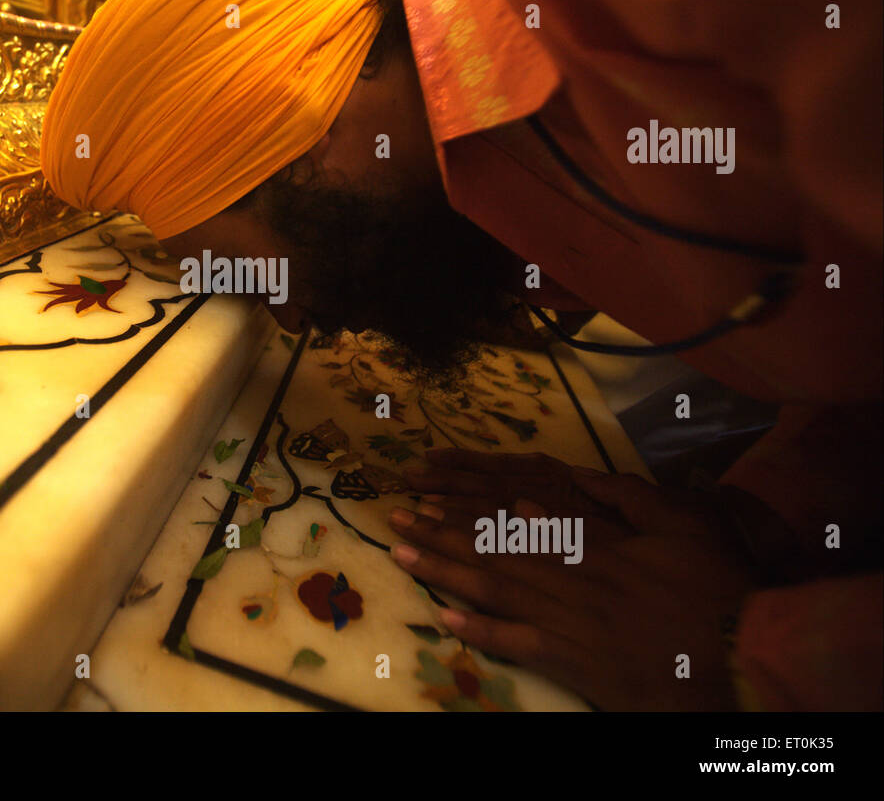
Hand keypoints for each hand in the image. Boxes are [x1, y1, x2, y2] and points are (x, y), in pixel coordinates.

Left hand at [389, 449, 757, 709]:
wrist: (742, 660)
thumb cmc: (717, 590)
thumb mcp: (683, 524)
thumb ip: (629, 497)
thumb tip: (577, 477)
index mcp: (595, 542)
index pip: (517, 517)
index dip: (469, 506)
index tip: (430, 494)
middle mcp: (572, 576)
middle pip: (492, 550)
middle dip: (439, 534)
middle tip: (396, 520)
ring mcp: (570, 620)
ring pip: (494, 590)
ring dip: (444, 572)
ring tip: (402, 556)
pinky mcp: (575, 662)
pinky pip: (518, 645)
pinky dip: (481, 632)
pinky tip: (445, 619)